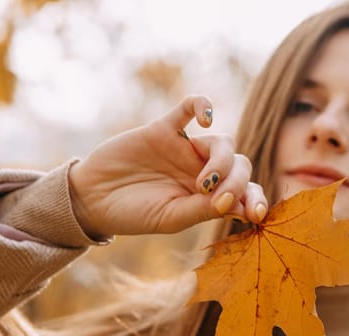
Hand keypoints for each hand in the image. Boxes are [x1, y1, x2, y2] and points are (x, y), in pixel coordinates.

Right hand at [67, 96, 267, 238]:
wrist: (92, 198)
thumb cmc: (133, 213)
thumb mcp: (170, 218)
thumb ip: (202, 210)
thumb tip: (236, 203)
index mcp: (209, 196)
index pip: (246, 191)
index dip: (256, 199)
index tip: (255, 214)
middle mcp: (203, 170)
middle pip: (241, 165)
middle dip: (238, 182)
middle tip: (218, 199)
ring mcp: (185, 148)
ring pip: (223, 142)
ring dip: (222, 161)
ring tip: (204, 183)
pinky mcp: (165, 129)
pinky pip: (190, 106)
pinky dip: (202, 105)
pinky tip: (206, 118)